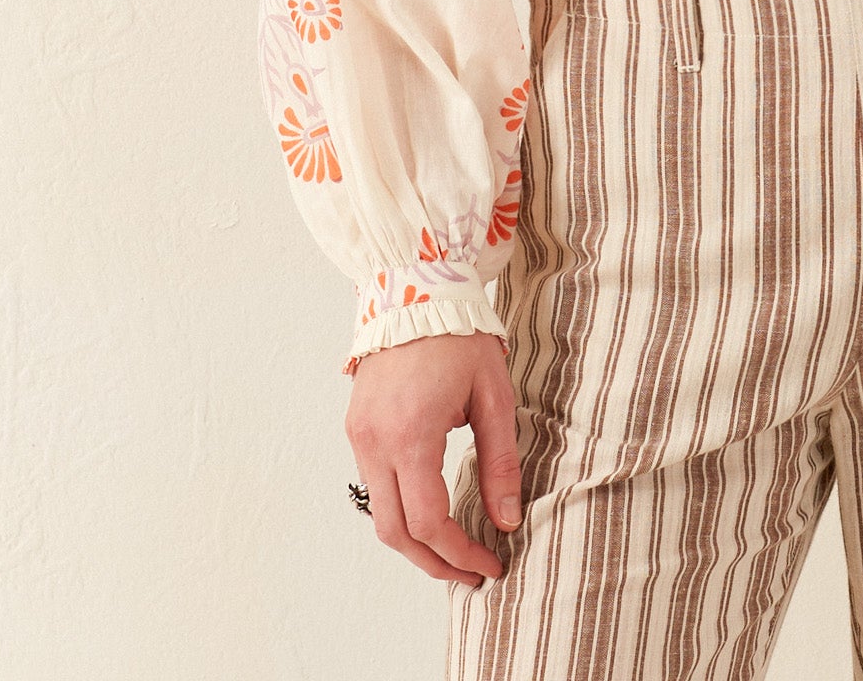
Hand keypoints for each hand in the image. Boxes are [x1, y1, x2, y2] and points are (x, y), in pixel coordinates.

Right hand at [344, 331, 523, 586]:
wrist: (416, 289)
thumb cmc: (461, 338)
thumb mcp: (494, 397)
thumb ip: (500, 462)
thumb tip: (506, 522)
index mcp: (412, 435)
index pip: (429, 522)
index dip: (460, 554)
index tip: (491, 566)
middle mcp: (375, 442)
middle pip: (395, 533)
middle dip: (434, 562)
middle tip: (472, 574)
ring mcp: (360, 436)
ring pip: (379, 514)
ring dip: (415, 541)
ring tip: (455, 549)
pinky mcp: (356, 427)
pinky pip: (373, 485)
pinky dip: (400, 510)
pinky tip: (431, 511)